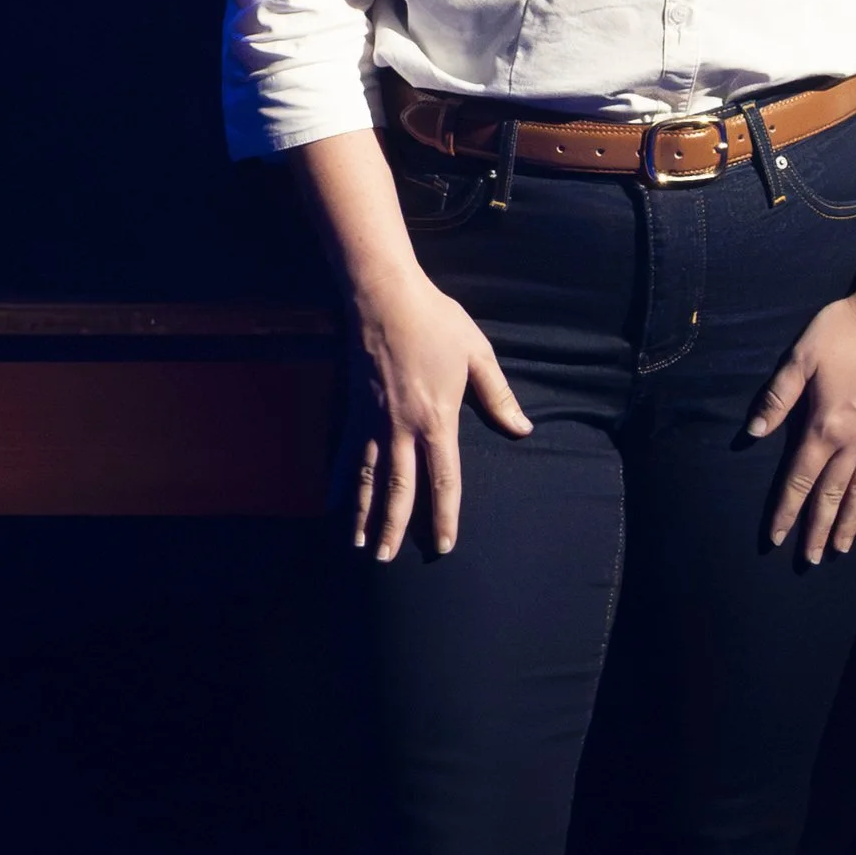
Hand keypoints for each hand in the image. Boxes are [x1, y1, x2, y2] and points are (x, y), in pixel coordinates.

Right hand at [349, 267, 531, 560]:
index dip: (444, 516)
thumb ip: (498, 396)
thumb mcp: (477, 354)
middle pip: (398, 489)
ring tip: (358, 544)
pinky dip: (339, 480)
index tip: (443, 545)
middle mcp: (401, 428)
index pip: (443, 480)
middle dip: (394, 527)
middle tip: (386, 560)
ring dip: (362, 514)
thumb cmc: (436, 321)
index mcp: (437, 419)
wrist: (383, 295)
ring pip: (366, 477)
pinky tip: (332, 502)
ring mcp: (371, 420)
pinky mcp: (351, 408)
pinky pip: (343, 452)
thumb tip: (523, 429)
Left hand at [748, 281, 855, 561]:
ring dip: (850, 522)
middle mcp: (853, 441)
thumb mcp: (801, 358)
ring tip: (840, 549)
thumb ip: (777, 398)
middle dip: (817, 528)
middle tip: (810, 560)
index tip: (777, 539)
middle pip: (832, 495)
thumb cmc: (843, 332)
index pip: (799, 480)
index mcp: (824, 427)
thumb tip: (753, 432)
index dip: (787, 511)